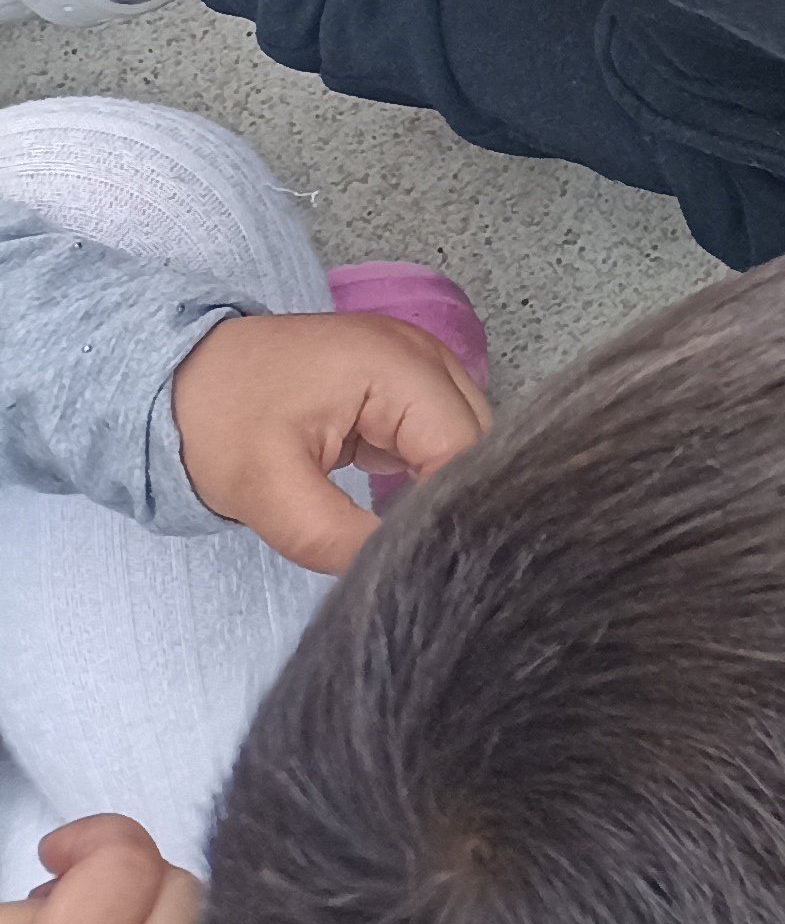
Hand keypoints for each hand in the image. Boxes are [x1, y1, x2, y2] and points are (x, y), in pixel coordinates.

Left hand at [165, 309, 488, 574]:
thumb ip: (337, 537)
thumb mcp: (268, 492)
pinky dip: (424, 466)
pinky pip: (437, 428)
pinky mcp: (399, 379)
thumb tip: (397, 571)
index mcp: (400, 364)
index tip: (411, 556)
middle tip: (405, 548)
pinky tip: (396, 498)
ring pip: (463, 437)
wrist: (170, 381)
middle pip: (475, 439)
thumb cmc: (216, 424)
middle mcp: (424, 352)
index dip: (445, 509)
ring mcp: (416, 360)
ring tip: (397, 525)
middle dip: (446, 497)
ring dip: (437, 482)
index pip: (464, 450)